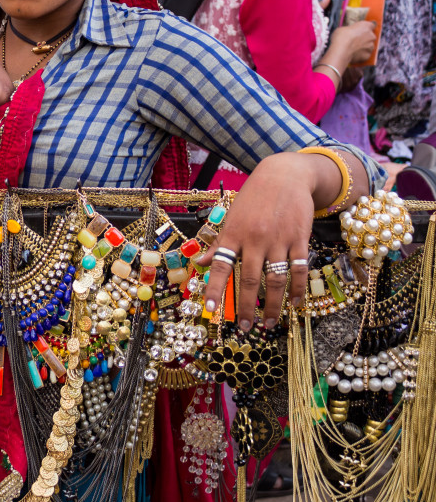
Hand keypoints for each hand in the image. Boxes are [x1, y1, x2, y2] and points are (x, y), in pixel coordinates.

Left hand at [198, 152, 313, 330]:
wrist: (285, 175)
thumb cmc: (254, 198)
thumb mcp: (231, 216)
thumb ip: (219, 242)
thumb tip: (200, 262)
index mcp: (234, 234)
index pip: (221, 266)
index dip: (214, 288)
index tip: (208, 309)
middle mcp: (255, 239)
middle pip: (250, 279)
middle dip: (246, 306)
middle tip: (245, 327)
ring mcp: (279, 239)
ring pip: (276, 279)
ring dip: (273, 304)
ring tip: (270, 322)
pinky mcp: (300, 238)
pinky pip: (299, 269)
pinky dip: (297, 289)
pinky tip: (295, 303)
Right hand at [332, 20, 376, 64]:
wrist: (341, 50)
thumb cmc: (341, 37)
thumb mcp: (343, 28)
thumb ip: (350, 30)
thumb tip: (349, 33)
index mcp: (366, 26)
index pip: (370, 26)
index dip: (365, 29)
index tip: (360, 31)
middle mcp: (371, 35)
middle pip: (370, 37)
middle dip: (364, 39)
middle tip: (354, 41)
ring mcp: (370, 46)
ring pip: (369, 47)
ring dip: (363, 47)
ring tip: (353, 49)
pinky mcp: (367, 55)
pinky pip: (365, 55)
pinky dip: (361, 56)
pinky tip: (353, 55)